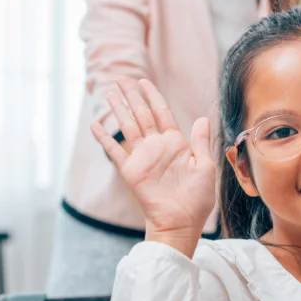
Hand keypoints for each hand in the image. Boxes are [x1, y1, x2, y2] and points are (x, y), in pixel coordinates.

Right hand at [91, 78, 214, 254]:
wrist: (181, 222)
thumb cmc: (197, 199)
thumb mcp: (205, 166)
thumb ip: (201, 141)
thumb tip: (202, 118)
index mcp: (175, 143)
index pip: (162, 113)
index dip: (152, 96)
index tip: (143, 81)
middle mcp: (156, 147)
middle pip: (141, 114)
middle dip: (131, 96)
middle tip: (121, 78)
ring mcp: (142, 158)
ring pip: (127, 126)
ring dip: (118, 109)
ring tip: (109, 93)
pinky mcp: (130, 171)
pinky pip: (114, 151)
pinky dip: (104, 138)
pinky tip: (95, 125)